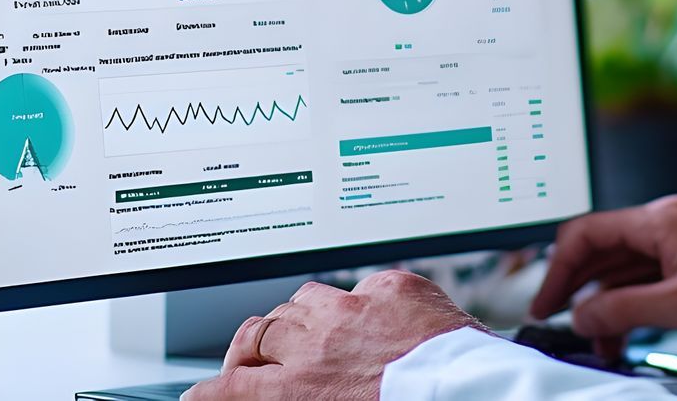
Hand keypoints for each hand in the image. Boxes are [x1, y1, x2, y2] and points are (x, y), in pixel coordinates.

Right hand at [182, 271, 483, 400]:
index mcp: (301, 390)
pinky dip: (360, 304)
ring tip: (309, 334)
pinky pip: (362, 287)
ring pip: (301, 301)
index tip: (200, 394)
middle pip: (257, 335)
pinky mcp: (395, 287)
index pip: (228, 388)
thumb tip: (284, 392)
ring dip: (298, 319)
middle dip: (248, 351)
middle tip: (254, 364)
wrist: (475, 397)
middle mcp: (320, 344)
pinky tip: (374, 321)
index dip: (207, 391)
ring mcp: (356, 309)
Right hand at [531, 194, 676, 357]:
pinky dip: (637, 300)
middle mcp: (671, 219)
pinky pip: (654, 274)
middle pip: (604, 249)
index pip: (587, 233)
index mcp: (662, 219)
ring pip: (629, 265)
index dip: (558, 270)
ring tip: (602, 341)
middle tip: (561, 322)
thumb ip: (624, 310)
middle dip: (579, 289)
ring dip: (610, 301)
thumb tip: (582, 316)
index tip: (546, 304)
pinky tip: (633, 329)